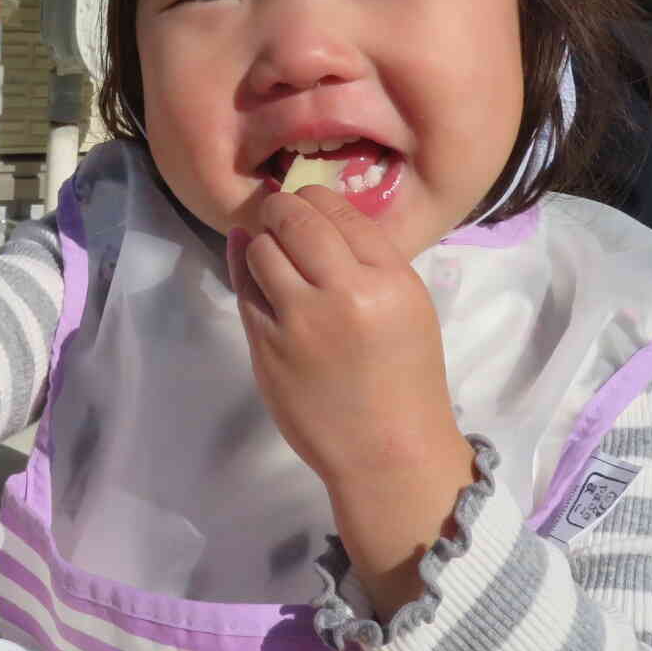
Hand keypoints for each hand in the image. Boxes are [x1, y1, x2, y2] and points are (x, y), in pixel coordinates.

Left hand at [229, 186, 475, 616]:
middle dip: (279, 209)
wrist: (388, 451)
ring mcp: (299, 321)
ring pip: (260, 250)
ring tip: (271, 252)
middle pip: (294, 219)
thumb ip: (367, 258)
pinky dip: (245, 272)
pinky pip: (245, 290)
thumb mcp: (406, 305)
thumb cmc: (404, 377)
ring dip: (260, 243)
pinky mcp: (266, 346)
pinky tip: (251, 266)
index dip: (315, 199)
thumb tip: (313, 211)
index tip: (306, 205)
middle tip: (276, 214)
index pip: (340, 211)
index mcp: (389, 280)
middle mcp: (344, 293)